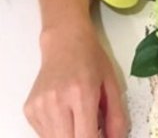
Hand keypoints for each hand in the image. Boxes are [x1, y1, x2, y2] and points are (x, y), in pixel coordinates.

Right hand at [24, 23, 127, 137]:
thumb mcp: (111, 83)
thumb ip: (116, 116)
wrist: (65, 41)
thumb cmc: (90, 58)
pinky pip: (45, 135)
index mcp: (81, 93)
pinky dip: (58, 131)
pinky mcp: (30, 110)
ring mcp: (40, 107)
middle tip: (93, 130)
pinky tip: (65, 114)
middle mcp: (57, 101)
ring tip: (79, 119)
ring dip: (70, 136)